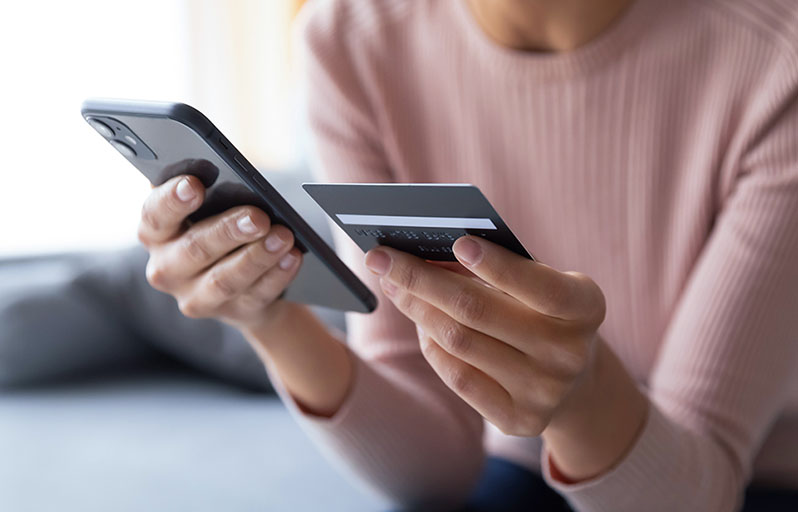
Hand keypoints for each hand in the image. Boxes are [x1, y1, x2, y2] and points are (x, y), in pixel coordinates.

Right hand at [138, 174, 302, 331]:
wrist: (239, 280)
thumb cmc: (219, 227)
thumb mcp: (206, 208)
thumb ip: (211, 191)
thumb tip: (234, 175)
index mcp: (156, 233)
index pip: (154, 214)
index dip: (172, 200)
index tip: (194, 185)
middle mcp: (167, 268)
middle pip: (195, 249)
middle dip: (228, 231)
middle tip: (258, 217)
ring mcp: (197, 296)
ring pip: (225, 279)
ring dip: (257, 257)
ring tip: (283, 236)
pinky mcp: (232, 313)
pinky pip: (256, 295)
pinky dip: (277, 275)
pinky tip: (292, 257)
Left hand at [364, 236, 605, 436]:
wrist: (574, 381)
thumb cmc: (544, 311)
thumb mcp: (539, 283)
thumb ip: (498, 267)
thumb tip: (426, 251)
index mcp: (585, 308)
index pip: (541, 287)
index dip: (499, 266)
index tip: (458, 242)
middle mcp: (569, 354)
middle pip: (478, 311)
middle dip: (421, 279)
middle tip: (380, 257)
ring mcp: (545, 392)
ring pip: (459, 342)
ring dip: (417, 309)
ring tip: (394, 284)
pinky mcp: (519, 420)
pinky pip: (457, 376)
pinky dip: (432, 344)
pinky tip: (420, 323)